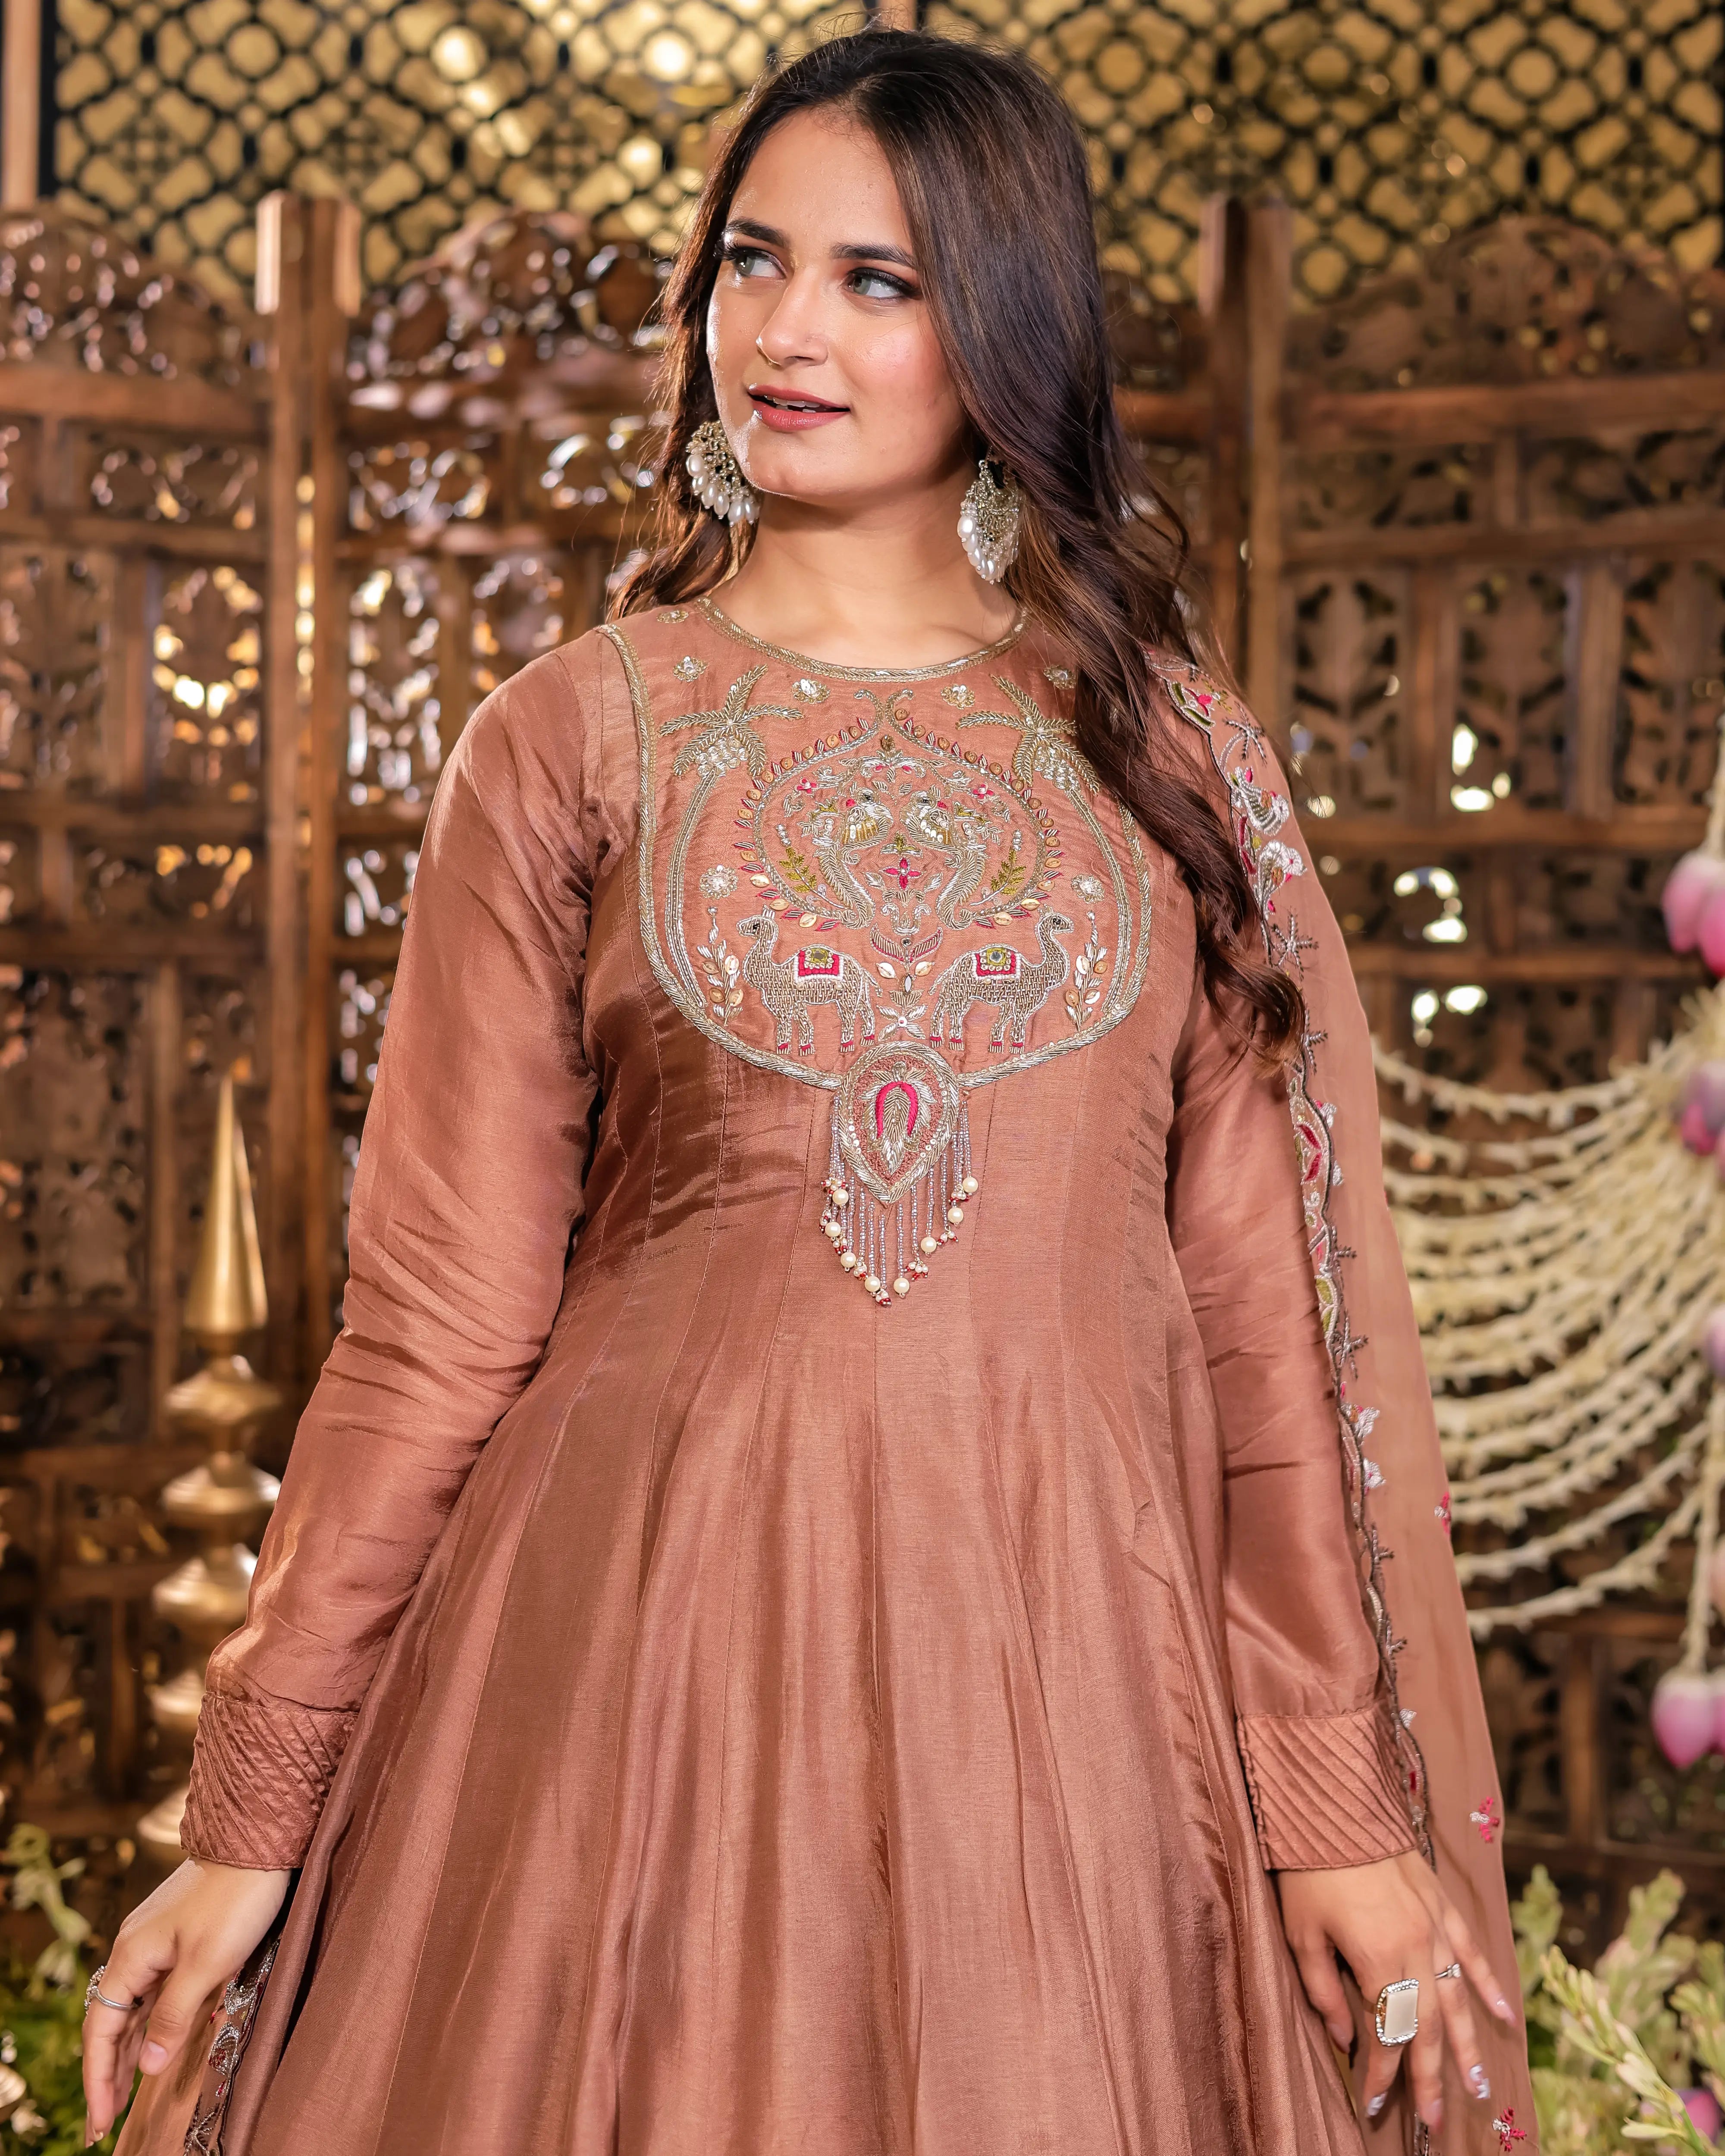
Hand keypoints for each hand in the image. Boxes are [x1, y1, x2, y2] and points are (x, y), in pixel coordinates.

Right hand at [81, 1858, 289, 2141]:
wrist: (260, 1842)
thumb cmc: (236, 1899)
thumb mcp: (207, 1964)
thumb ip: (173, 2016)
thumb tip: (148, 2067)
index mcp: (132, 1956)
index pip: (103, 2029)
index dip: (98, 2078)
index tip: (99, 2122)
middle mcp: (135, 1950)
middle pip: (112, 2023)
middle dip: (107, 2073)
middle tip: (104, 2124)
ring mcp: (156, 1943)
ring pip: (134, 2009)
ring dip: (128, 2053)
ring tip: (124, 2099)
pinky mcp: (179, 1938)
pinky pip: (155, 1992)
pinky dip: (151, 2025)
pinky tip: (155, 2049)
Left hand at [1275, 1850, 1518, 2136]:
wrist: (1333, 1805)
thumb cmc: (1308, 1870)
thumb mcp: (1302, 1933)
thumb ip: (1323, 1990)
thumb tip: (1344, 2038)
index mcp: (1378, 1959)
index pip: (1387, 2034)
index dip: (1383, 2073)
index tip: (1374, 2104)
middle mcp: (1415, 1948)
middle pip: (1429, 2028)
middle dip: (1430, 2078)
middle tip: (1437, 2122)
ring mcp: (1435, 1926)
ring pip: (1457, 1999)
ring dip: (1468, 2046)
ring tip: (1479, 2086)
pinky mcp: (1441, 1904)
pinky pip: (1471, 1951)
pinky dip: (1489, 1984)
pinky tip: (1505, 2014)